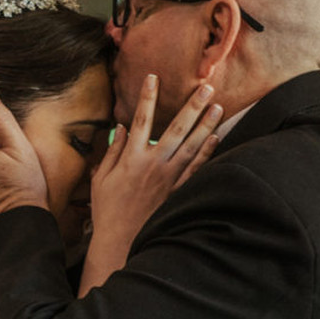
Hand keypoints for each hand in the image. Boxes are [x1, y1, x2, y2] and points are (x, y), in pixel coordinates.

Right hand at [80, 75, 221, 293]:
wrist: (120, 241)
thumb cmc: (107, 211)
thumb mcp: (101, 179)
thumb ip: (112, 152)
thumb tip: (122, 129)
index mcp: (131, 158)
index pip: (141, 120)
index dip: (147, 97)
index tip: (153, 77)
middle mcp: (153, 164)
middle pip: (176, 128)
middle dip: (192, 106)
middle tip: (206, 86)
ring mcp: (169, 178)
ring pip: (192, 146)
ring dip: (206, 124)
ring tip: (218, 106)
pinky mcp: (178, 192)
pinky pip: (196, 169)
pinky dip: (207, 152)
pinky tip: (216, 137)